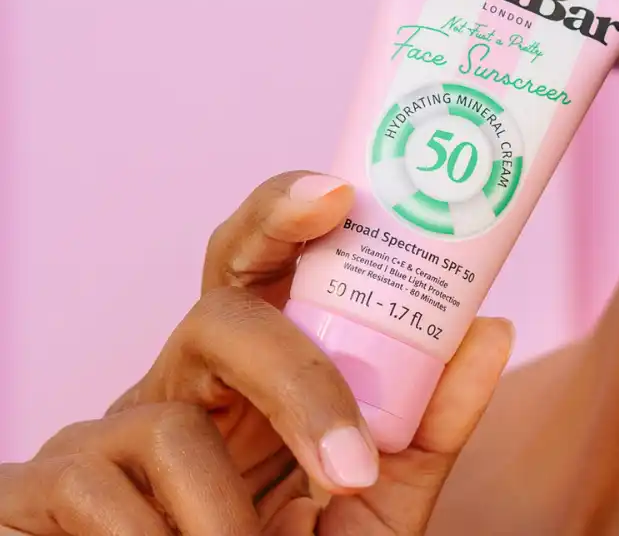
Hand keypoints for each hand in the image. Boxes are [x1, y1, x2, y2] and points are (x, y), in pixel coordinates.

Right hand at [0, 171, 513, 533]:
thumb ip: (432, 426)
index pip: (267, 266)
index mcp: (257, 369)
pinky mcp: (49, 489)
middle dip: (288, 351)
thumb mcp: (379, 500)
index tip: (339, 192)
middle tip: (349, 424)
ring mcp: (112, 433)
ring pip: (171, 423)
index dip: (288, 212)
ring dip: (233, 512)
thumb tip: (493, 326)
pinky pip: (93, 487)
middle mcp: (184, 382)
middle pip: (220, 312)